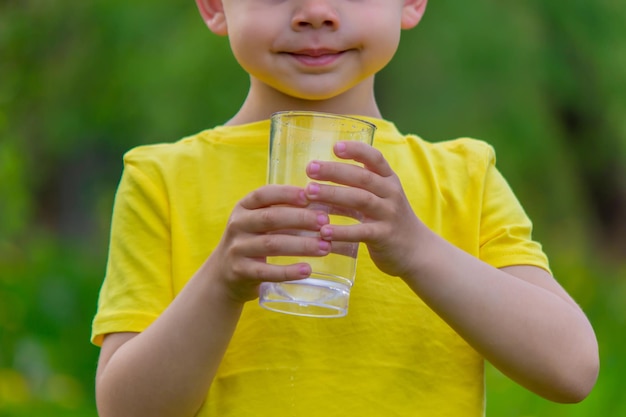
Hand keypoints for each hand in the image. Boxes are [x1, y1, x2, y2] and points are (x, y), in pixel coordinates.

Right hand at [207, 184, 330, 302]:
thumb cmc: (252, 242)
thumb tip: (319, 205)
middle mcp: (237, 225)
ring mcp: (237, 249)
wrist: (223, 274)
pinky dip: (288, 271)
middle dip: (300, 219)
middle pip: (270, 218)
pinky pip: (267, 271)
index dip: (286, 193)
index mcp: (243, 208)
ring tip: (325, 247)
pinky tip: (307, 270)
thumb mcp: (258, 222)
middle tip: (325, 222)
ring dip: (301, 245)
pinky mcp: (240, 272)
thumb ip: (281, 212)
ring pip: (271, 244)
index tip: (309, 195)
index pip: (263, 194)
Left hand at [304, 141, 426, 277]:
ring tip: (309, 192)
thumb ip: (356, 186)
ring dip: (333, 194)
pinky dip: (341, 231)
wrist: (417, 251)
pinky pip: (361, 232)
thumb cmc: (388, 220)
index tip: (335, 147)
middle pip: (363, 177)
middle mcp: (391, 193)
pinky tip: (323, 232)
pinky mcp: (384, 236)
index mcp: (389, 180)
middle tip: (310, 168)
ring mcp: (389, 215)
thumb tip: (316, 178)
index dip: (356, 150)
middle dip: (334, 171)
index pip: (375, 158)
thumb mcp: (379, 198)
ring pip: (361, 200)